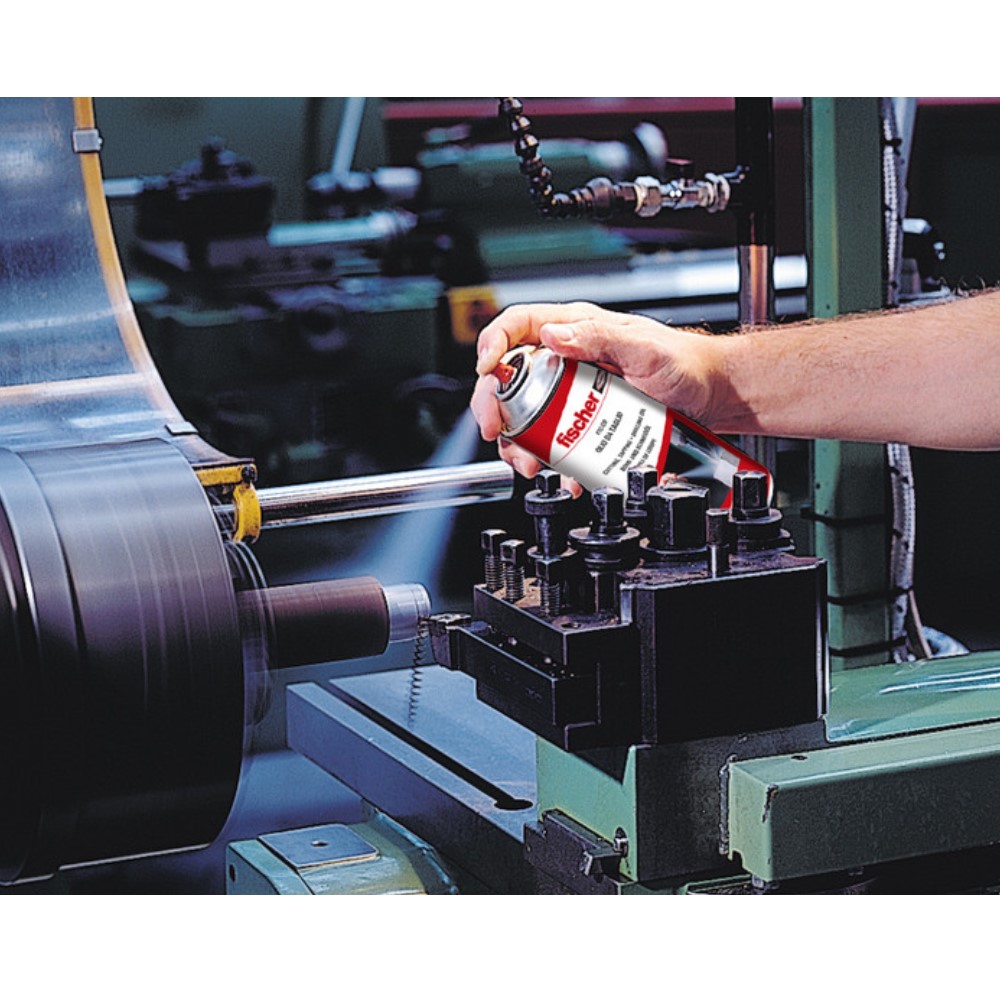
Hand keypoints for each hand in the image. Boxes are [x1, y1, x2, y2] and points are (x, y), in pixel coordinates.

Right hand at [469, 301, 721, 486]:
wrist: (711, 398)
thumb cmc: (685, 364)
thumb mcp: (642, 346)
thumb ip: (598, 335)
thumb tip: (553, 335)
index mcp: (575, 331)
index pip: (517, 326)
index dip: (493, 344)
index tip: (488, 370)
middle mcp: (567, 361)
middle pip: (509, 379)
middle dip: (495, 407)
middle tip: (497, 430)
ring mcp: (572, 394)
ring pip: (524, 416)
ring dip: (517, 443)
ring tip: (530, 463)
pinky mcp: (582, 423)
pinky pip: (553, 442)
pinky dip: (550, 462)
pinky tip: (564, 475)